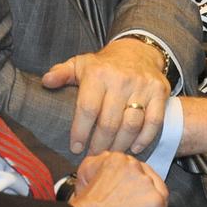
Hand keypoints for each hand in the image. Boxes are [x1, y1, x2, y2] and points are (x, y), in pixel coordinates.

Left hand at [41, 36, 170, 155]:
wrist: (139, 51)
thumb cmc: (105, 65)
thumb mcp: (81, 64)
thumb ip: (62, 73)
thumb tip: (46, 81)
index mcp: (98, 73)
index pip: (87, 109)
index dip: (80, 132)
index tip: (75, 147)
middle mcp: (121, 79)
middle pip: (109, 123)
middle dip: (99, 145)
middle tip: (94, 155)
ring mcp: (142, 86)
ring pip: (131, 125)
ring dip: (120, 145)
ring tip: (111, 153)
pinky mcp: (160, 92)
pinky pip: (153, 122)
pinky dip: (144, 139)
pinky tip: (134, 147)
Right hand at [69, 151, 167, 206]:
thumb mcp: (85, 174)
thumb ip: (100, 164)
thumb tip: (106, 166)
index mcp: (120, 159)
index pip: (136, 172)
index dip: (131, 190)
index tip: (125, 200)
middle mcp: (137, 167)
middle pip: (149, 184)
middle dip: (141, 200)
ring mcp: (149, 185)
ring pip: (157, 201)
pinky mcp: (156, 203)